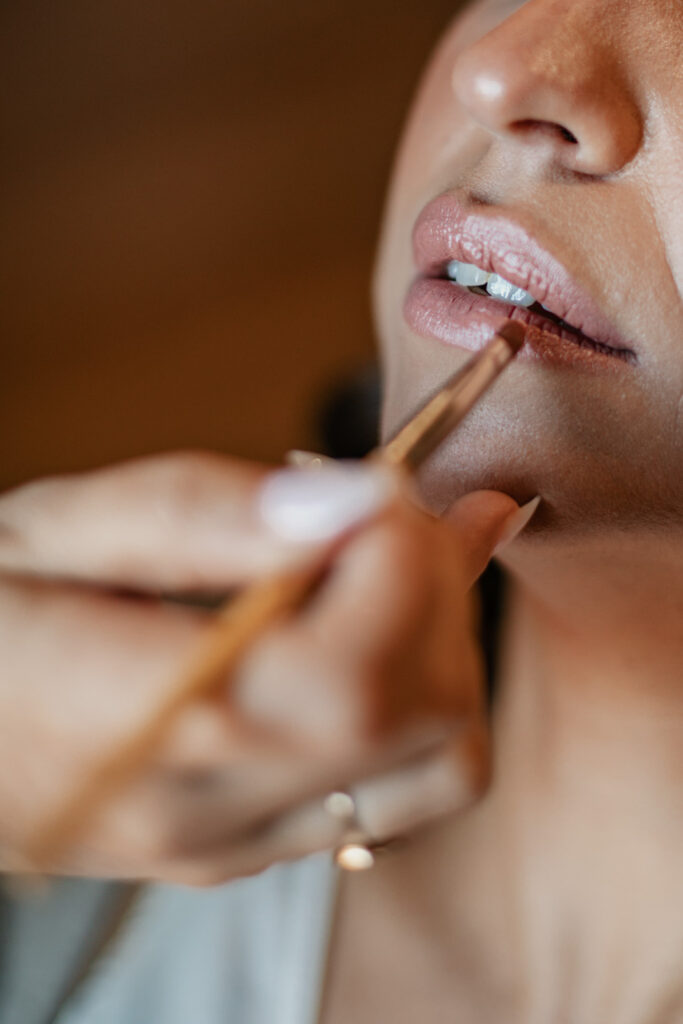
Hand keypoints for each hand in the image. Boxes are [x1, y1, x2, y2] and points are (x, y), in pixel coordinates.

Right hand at [0, 451, 525, 884]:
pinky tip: (379, 628)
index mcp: (149, 719)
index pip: (352, 673)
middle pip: (421, 710)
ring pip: (442, 759)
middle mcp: (206, 805)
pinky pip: (403, 789)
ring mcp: (236, 841)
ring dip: (444, 643)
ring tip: (380, 565)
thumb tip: (357, 500)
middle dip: (437, 583)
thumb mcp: (55, 530)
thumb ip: (201, 512)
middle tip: (379, 507)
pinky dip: (425, 697)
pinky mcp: (252, 845)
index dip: (403, 563)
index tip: (382, 484)